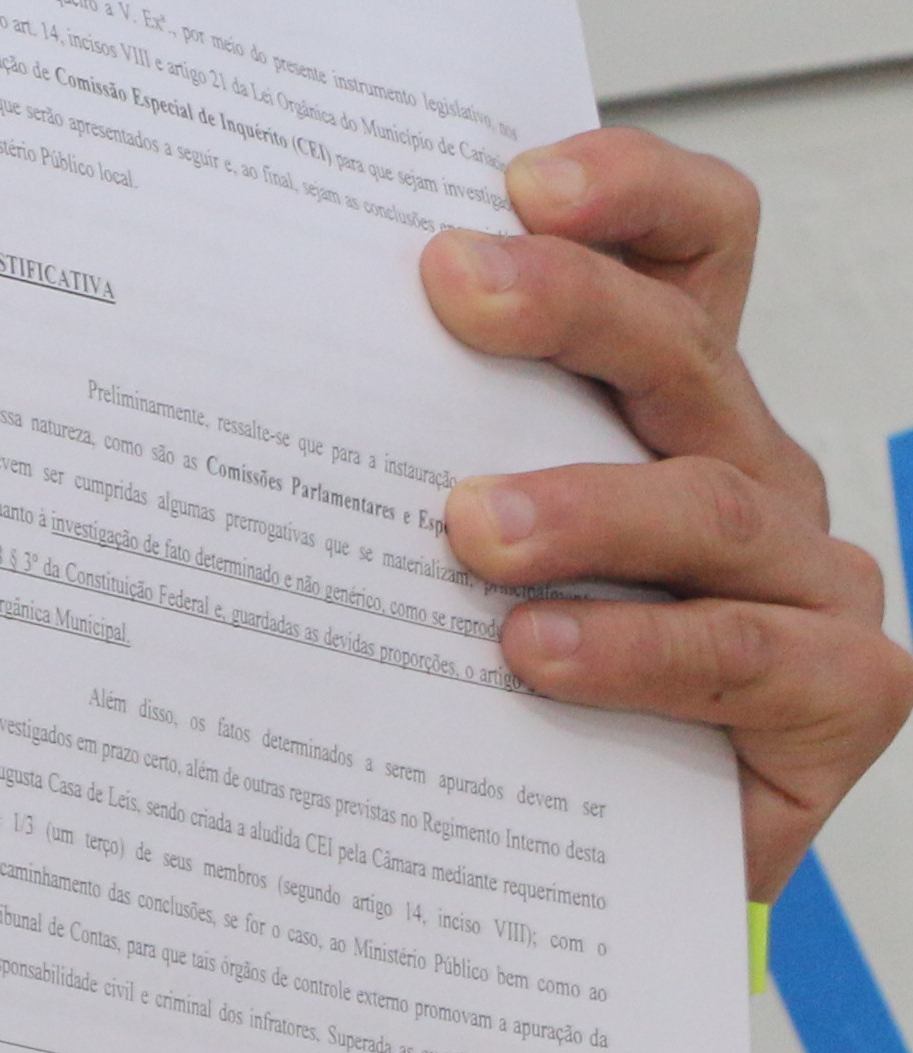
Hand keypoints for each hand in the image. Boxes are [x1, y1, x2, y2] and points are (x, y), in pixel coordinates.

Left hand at [424, 128, 912, 895]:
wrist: (544, 873)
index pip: (691, 248)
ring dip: (589, 505)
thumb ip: (382, 448)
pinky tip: (538, 656)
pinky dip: (642, 652)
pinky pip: (752, 653)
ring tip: (469, 530)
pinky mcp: (840, 690)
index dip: (631, 193)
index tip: (518, 180)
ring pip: (714, 504)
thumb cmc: (483, 686)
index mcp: (659, 404)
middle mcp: (742, 468)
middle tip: (453, 287)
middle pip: (685, 349)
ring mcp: (803, 577)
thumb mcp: (422, 546)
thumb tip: (212, 352)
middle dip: (573, 306)